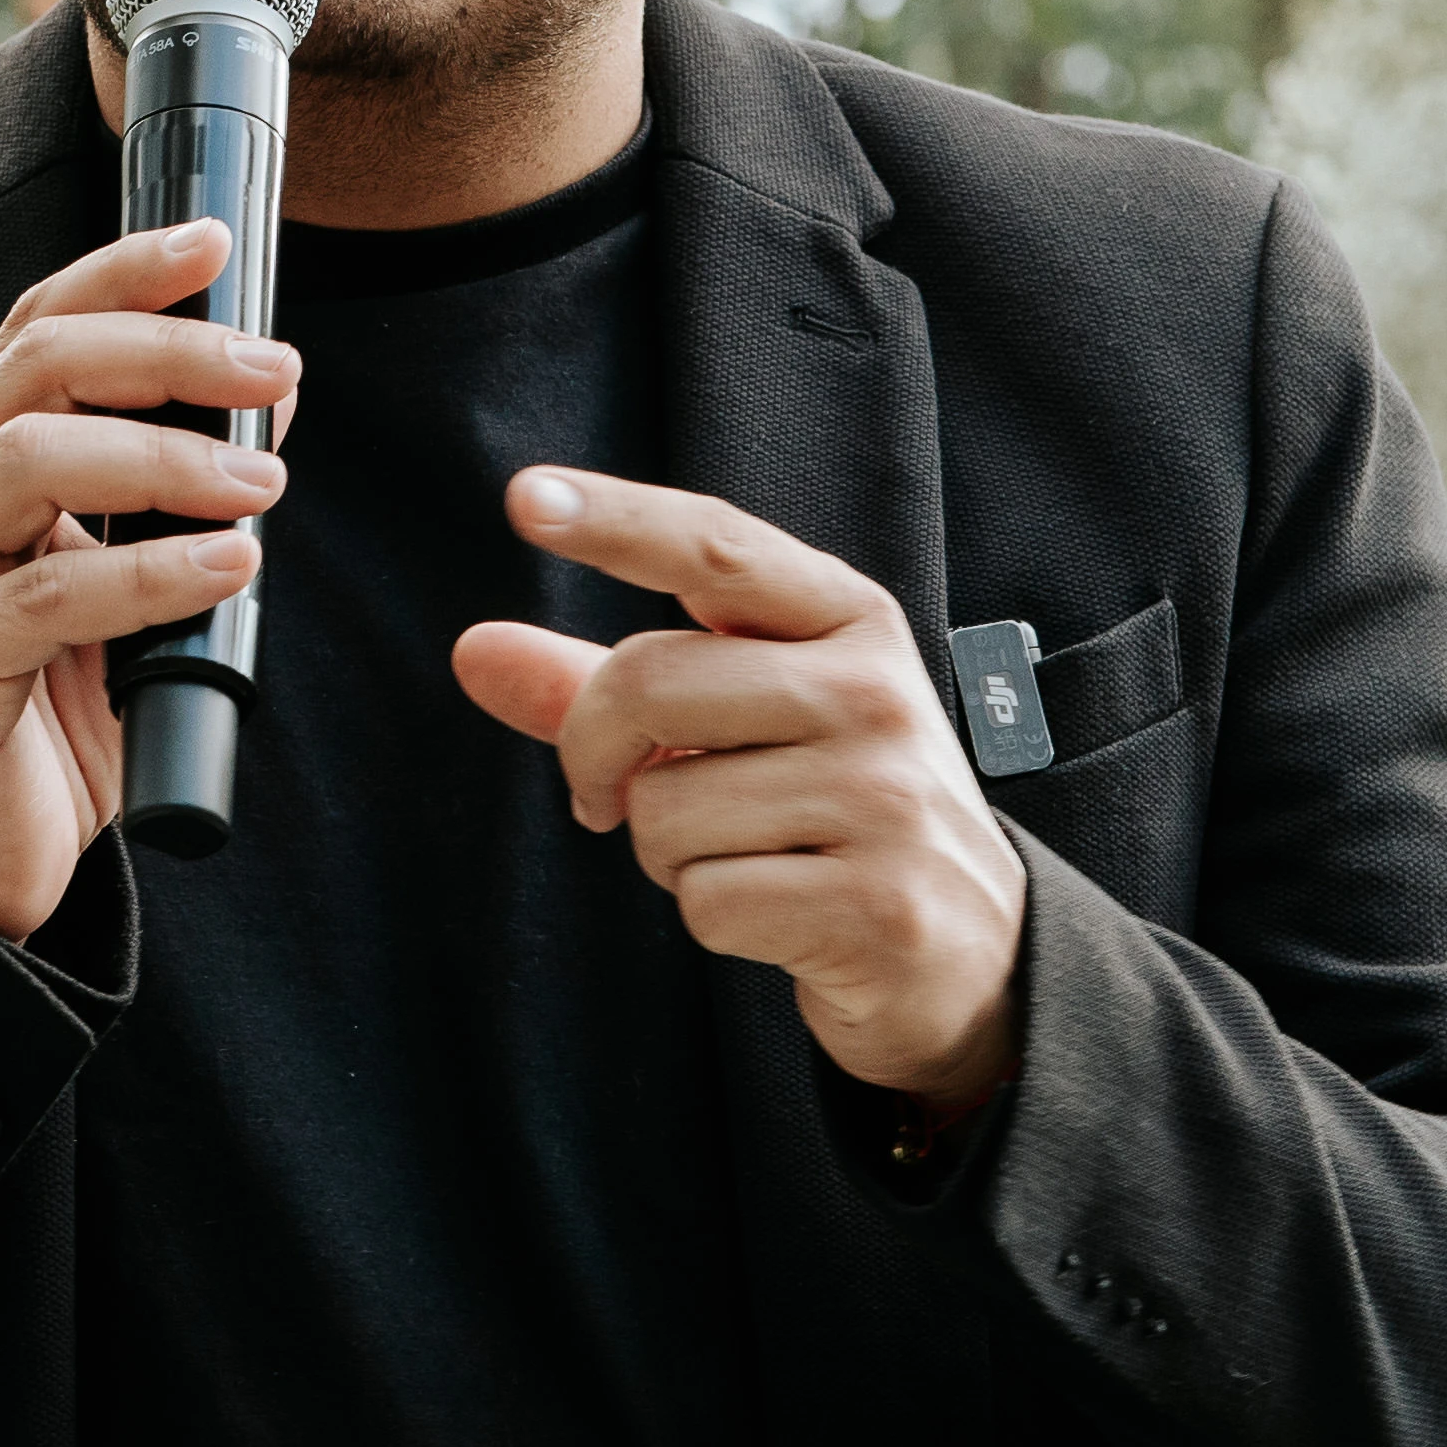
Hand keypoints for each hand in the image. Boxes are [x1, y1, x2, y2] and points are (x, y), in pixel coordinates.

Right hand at [0, 218, 297, 937]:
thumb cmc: (50, 713)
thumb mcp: (115, 581)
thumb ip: (165, 499)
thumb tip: (265, 405)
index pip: (32, 330)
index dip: (121, 274)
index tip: (216, 247)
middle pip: (32, 372)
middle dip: (165, 353)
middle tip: (274, 370)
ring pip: (27, 463)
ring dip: (164, 457)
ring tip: (265, 482)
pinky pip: (43, 598)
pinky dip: (149, 571)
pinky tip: (229, 568)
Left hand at [450, 469, 1026, 1106]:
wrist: (972, 948)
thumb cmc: (827, 810)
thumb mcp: (739, 726)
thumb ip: (606, 686)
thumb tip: (474, 650)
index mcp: (850, 621)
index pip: (715, 547)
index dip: (616, 518)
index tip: (526, 497)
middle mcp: (876, 692)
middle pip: (646, 684)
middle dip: (594, 754)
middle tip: (612, 797)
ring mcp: (885, 798)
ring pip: (663, 811)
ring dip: (667, 854)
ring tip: (747, 855)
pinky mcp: (874, 904)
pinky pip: (704, 901)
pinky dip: (711, 919)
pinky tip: (779, 912)